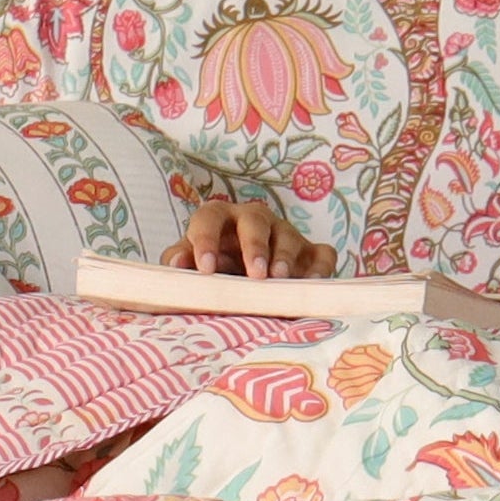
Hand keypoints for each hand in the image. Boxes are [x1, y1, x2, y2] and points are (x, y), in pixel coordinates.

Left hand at [168, 196, 336, 279]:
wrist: (250, 279)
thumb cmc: (218, 267)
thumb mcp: (196, 262)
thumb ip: (182, 259)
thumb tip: (177, 261)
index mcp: (221, 219)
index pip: (209, 218)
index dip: (206, 240)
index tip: (205, 269)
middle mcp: (255, 221)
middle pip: (255, 220)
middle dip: (254, 246)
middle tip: (255, 273)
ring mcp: (286, 234)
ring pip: (289, 236)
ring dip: (284, 257)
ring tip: (278, 279)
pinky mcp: (312, 253)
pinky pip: (322, 255)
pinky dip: (320, 269)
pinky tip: (310, 283)